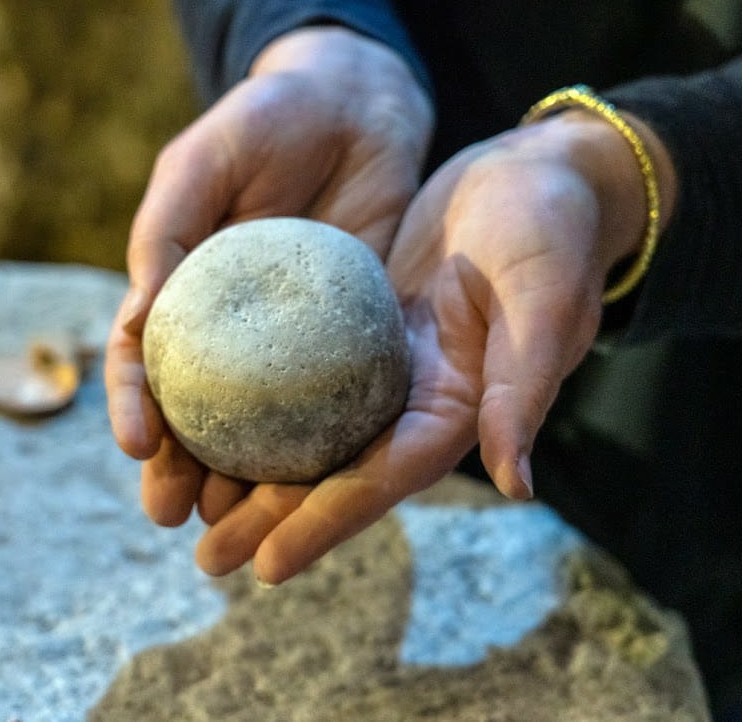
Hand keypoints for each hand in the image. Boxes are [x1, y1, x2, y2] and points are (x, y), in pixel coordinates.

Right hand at [104, 25, 433, 524]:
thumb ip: (166, 235)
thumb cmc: (265, 116)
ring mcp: (287, 333)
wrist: (355, 98)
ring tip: (230, 522)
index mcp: (180, 286)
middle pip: (194, 406)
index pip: (144, 358)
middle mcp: (227, 321)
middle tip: (171, 513)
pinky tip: (315, 482)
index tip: (137, 447)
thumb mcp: (201, 164)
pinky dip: (314, 441)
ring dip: (238, 472)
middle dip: (176, 464)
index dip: (133, 404)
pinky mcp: (346, 332)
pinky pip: (328, 394)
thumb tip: (136, 323)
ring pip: (256, 417)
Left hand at [192, 110, 676, 584]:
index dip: (325, 522)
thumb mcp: (543, 301)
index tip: (265, 567)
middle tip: (207, 558)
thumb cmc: (552, 232)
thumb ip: (522, 388)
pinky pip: (297, 374)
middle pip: (333, 471)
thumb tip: (514, 484)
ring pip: (307, 432)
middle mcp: (413, 400)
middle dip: (272, 518)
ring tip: (188, 507)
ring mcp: (380, 366)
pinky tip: (202, 413)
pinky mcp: (356, 326)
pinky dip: (255, 401)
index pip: (382, 479)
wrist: (537, 175)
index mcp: (458, 409)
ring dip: (253, 472)